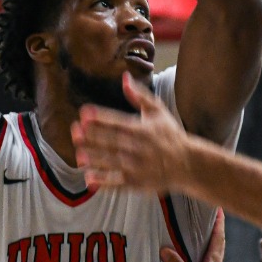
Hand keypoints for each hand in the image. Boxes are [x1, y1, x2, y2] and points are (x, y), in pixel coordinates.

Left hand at [73, 74, 195, 192]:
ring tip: (79, 154)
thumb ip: (140, 96)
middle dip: (93, 136)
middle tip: (75, 131)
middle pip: (112, 142)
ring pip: (112, 162)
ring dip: (95, 159)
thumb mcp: (158, 112)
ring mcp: (137, 167)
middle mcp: (139, 148)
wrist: (187, 164)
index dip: (101, 118)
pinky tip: (88, 178)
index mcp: (142, 129)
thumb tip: (124, 78)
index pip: (118, 122)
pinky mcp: (136, 182)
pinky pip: (117, 183)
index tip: (84, 113)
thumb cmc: (170, 135)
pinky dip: (103, 182)